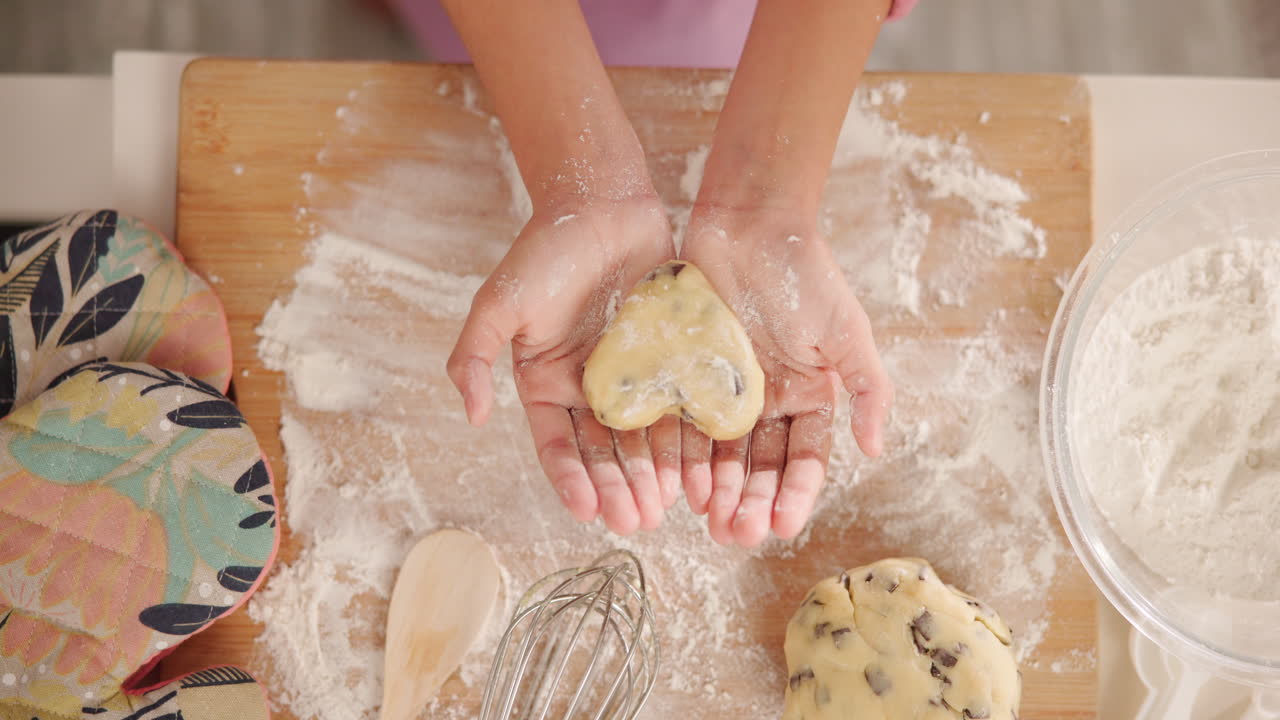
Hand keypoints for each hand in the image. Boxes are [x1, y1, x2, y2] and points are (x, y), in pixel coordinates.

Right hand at [447, 196, 681, 534]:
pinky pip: (681, 405)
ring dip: (653, 476)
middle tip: (637, 523)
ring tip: (667, 508)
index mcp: (547, 386)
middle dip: (619, 489)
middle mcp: (590, 391)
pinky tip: (697, 468)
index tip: (588, 511)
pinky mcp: (672, 358)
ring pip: (645, 438)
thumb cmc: (544, 252)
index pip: (557, 446)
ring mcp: (635, 377)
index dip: (572, 480)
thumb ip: (475, 358)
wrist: (600, 203)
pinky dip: (687, 439)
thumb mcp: (498, 304)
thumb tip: (472, 416)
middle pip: (605, 452)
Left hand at [680, 206, 892, 546]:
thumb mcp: (848, 333)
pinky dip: (684, 457)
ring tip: (710, 522)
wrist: (749, 224)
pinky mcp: (685, 375)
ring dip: (717, 491)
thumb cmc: (805, 276)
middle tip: (738, 536)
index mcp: (808, 396)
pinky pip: (683, 425)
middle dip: (750, 502)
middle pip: (758, 466)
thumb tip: (877, 449)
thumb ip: (868, 390)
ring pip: (720, 455)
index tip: (781, 528)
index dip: (793, 495)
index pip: (804, 459)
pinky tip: (680, 486)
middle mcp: (766, 402)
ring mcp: (724, 391)